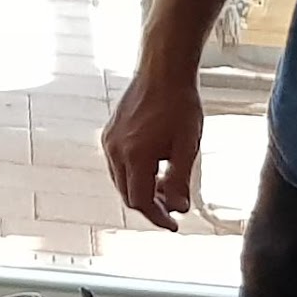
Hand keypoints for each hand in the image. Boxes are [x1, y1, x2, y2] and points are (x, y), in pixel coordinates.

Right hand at [103, 68, 206, 229]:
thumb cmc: (180, 105)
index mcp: (135, 156)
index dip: (157, 217)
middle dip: (150, 206)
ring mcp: (109, 141)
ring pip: (121, 181)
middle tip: (172, 210)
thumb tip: (179, 209)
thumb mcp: (187, 146)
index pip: (140, 201)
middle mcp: (116, 151)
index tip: (174, 225)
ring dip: (142, 190)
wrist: (163, 71)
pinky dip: (134, 175)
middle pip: (128, 194)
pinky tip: (154, 169)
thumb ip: (180, 180)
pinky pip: (118, 165)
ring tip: (166, 188)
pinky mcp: (109, 133)